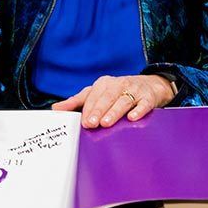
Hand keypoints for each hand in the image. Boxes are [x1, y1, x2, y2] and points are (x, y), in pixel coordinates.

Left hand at [52, 74, 174, 127]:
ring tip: (106, 123)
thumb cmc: (119, 92)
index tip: (82, 122)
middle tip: (91, 123)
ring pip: (123, 100)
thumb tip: (55, 109)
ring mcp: (134, 90)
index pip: (93, 96)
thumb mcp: (98, 93)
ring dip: (114, 111)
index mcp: (104, 84)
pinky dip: (139, 110)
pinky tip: (132, 118)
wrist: (151, 85)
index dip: (88, 109)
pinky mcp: (148, 97)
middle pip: (107, 97)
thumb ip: (77, 102)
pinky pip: (144, 103)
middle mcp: (118, 84)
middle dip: (98, 110)